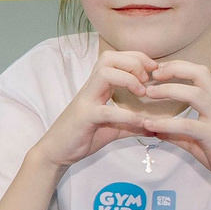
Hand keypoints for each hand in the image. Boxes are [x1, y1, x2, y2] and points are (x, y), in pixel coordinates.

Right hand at [35, 49, 160, 167]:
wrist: (56, 151)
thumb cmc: (82, 136)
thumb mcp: (113, 127)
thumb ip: (132, 124)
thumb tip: (154, 128)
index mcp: (97, 86)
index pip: (115, 57)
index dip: (137, 58)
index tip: (153, 70)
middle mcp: (91, 88)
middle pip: (109, 58)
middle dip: (133, 62)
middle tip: (147, 79)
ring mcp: (86, 101)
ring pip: (105, 73)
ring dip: (128, 79)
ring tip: (141, 93)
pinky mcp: (85, 117)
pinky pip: (107, 111)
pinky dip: (127, 115)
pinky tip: (140, 122)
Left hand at [136, 60, 210, 189]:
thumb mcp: (197, 141)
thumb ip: (176, 133)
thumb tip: (154, 129)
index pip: (201, 74)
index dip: (180, 67)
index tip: (159, 70)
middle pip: (201, 74)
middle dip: (175, 69)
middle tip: (153, 74)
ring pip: (195, 95)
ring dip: (168, 91)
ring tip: (148, 94)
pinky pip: (188, 125)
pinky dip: (166, 123)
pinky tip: (149, 125)